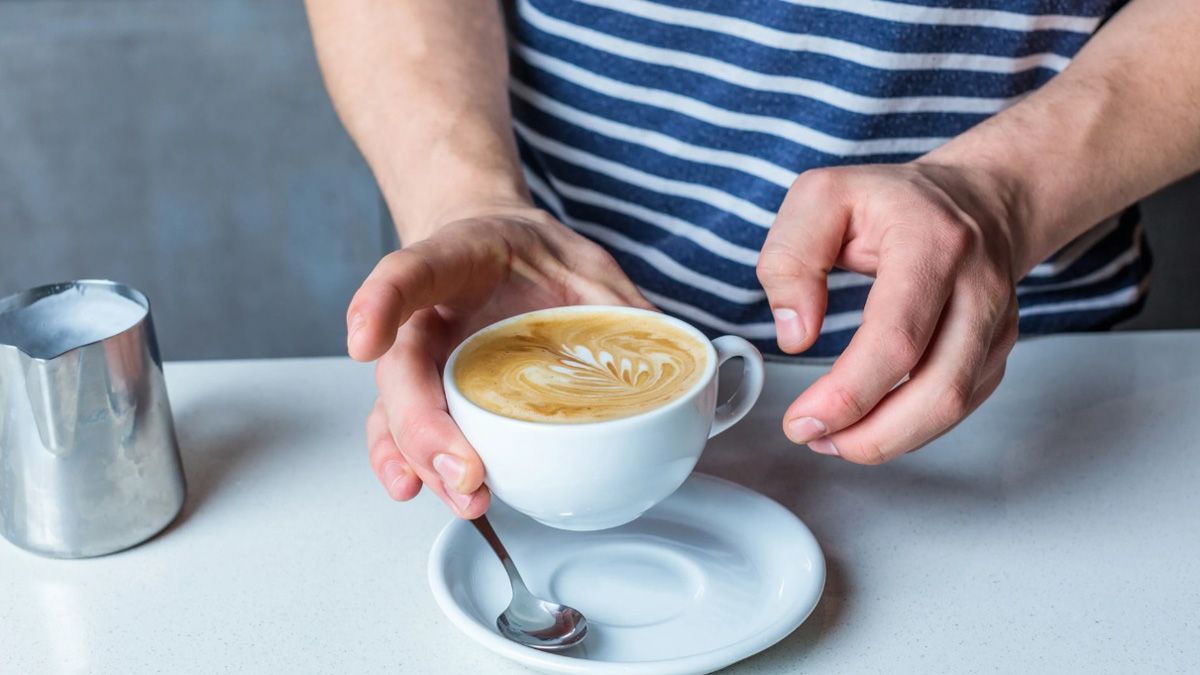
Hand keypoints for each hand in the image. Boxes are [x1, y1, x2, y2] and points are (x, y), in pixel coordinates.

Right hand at [349, 205, 650, 515]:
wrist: (500, 248)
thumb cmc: (533, 257)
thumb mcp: (588, 264)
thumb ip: (622, 309)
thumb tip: (675, 366)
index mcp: (458, 258)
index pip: (413, 271)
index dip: (384, 303)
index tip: (366, 340)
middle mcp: (425, 310)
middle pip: (403, 368)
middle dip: (425, 428)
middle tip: (465, 470)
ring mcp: (421, 355)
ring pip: (397, 411)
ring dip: (421, 460)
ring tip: (459, 496)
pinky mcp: (429, 392)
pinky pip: (405, 430)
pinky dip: (408, 463)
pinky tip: (417, 491)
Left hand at [758, 162, 1024, 463]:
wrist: (978, 198)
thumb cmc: (892, 201)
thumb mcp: (821, 197)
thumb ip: (791, 258)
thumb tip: (795, 333)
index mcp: (932, 244)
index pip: (897, 339)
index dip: (849, 394)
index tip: (803, 419)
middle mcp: (978, 287)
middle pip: (938, 389)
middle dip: (871, 434)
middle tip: (814, 437)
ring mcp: (998, 323)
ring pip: (954, 406)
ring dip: (889, 439)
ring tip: (833, 439)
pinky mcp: (998, 350)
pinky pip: (960, 406)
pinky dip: (912, 427)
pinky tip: (869, 425)